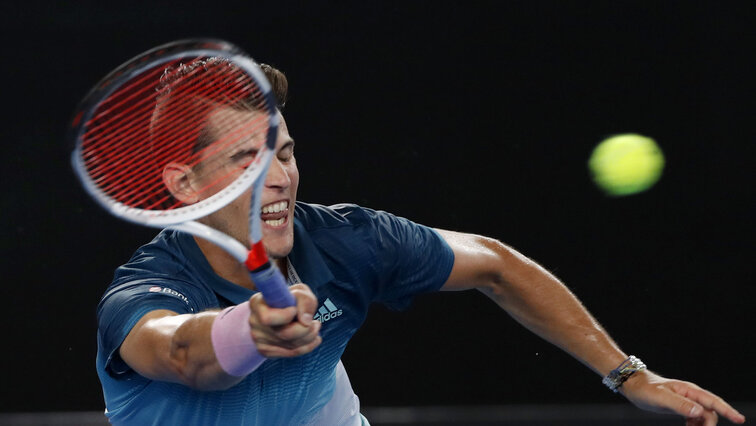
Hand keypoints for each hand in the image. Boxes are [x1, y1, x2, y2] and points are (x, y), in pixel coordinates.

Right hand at [247, 283, 321, 357]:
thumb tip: (305, 322)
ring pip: (290, 345)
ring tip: (315, 327)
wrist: (282, 310)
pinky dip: (307, 346)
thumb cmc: (292, 299)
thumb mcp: (300, 291)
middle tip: (316, 323)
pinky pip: (291, 353)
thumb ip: (304, 300)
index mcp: (257, 303)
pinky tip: (313, 338)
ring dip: (310, 337)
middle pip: (284, 334)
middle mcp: (254, 322)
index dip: (286, 316)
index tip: (295, 309)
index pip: (267, 318)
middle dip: (306, 330)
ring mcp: (258, 338)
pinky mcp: (265, 350)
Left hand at [620, 370, 745, 424]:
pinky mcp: (681, 405)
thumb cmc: (646, 390)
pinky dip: (695, 424)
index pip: (713, 401)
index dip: (727, 411)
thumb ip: (680, 405)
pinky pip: (696, 417)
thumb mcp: (661, 398)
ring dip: (702, 425)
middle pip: (710, 412)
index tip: (740, 420)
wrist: (634, 385)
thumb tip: (700, 412)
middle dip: (709, 424)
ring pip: (704, 415)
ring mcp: (687, 400)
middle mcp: (691, 394)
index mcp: (689, 391)